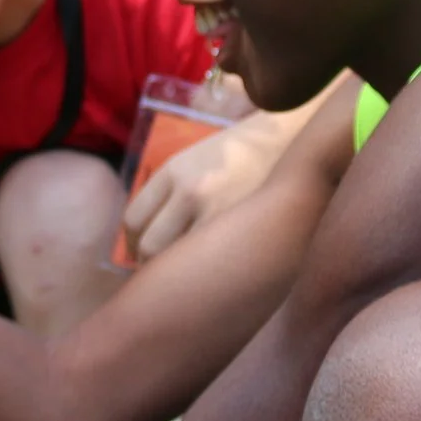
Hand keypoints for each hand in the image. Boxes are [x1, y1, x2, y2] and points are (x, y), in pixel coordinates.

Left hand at [119, 104, 290, 262]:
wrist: (288, 139)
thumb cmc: (240, 155)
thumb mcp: (195, 161)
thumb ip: (170, 193)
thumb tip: (147, 240)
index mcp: (172, 170)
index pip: (133, 219)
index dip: (132, 246)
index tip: (140, 257)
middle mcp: (187, 189)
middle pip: (149, 245)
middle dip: (149, 266)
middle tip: (161, 276)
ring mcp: (215, 208)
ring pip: (177, 259)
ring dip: (176, 274)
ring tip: (186, 281)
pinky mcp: (242, 225)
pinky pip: (211, 261)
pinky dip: (206, 274)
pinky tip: (214, 277)